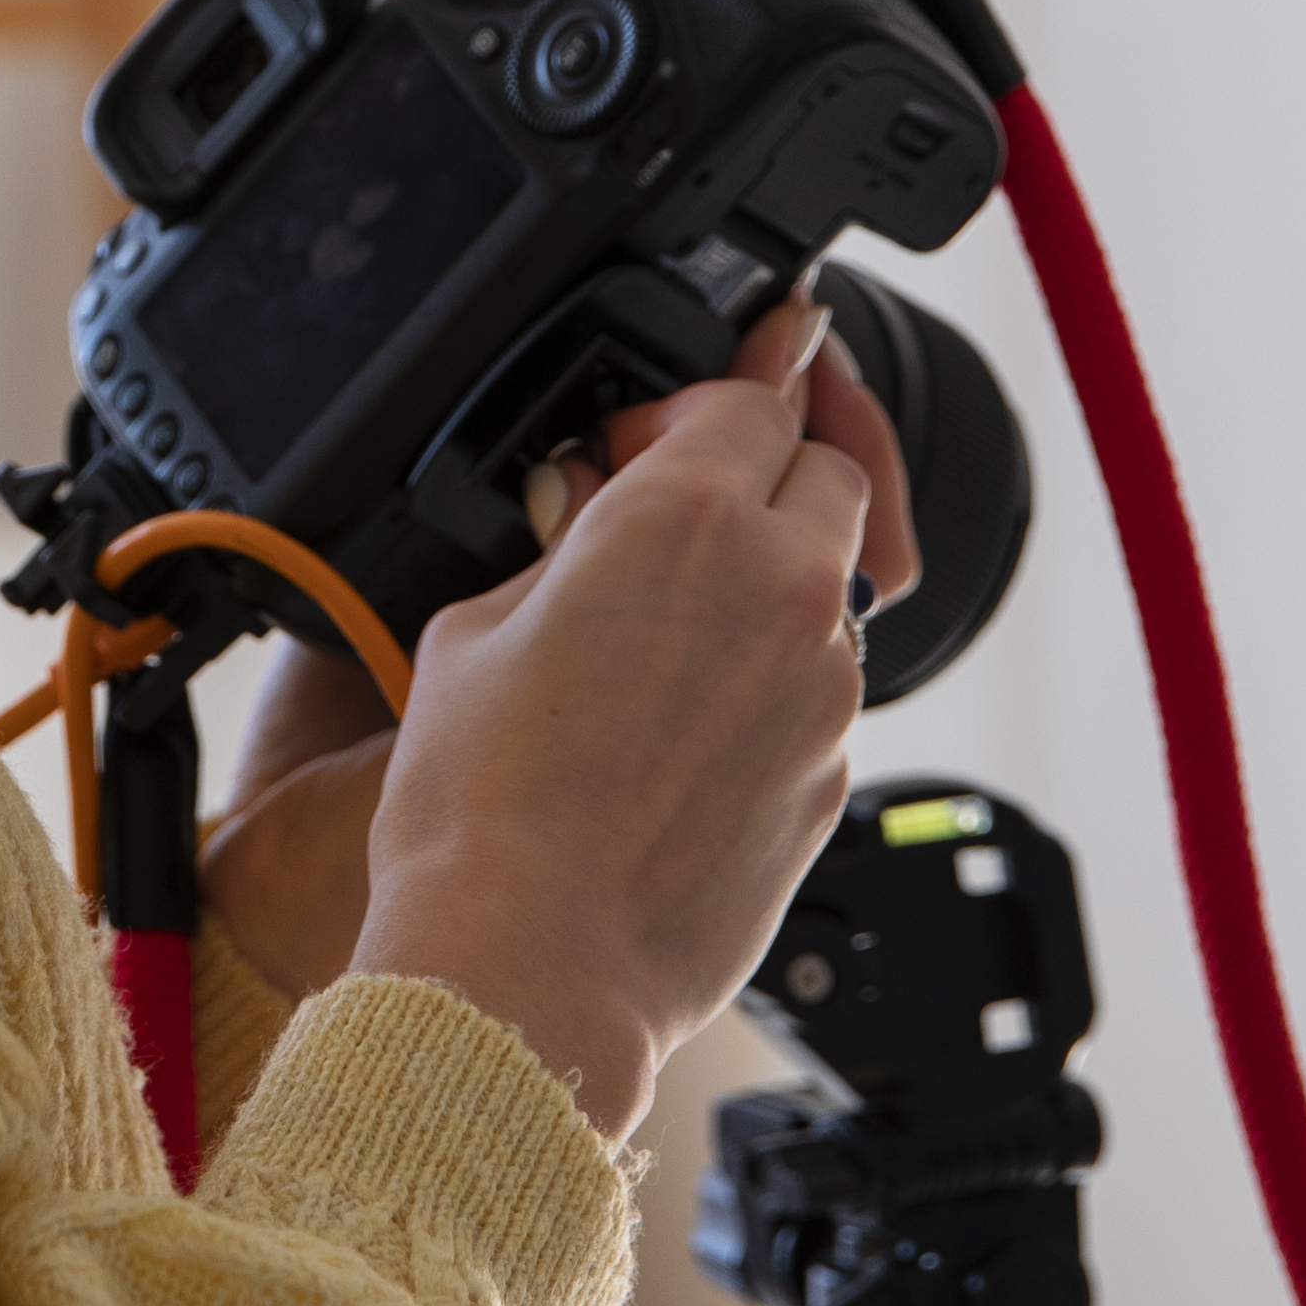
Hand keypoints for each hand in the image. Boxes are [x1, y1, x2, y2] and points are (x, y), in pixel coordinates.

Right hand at [341, 309, 879, 1142]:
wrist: (528, 970)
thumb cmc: (479, 811)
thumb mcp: (473, 627)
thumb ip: (557, 547)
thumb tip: (586, 522)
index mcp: (686, 519)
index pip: (756, 391)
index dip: (745, 366)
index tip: (768, 335)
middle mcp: (783, 591)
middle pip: (826, 472)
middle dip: (769, 462)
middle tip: (682, 493)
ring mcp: (823, 691)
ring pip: (831, 587)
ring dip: (771, 578)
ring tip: (666, 626)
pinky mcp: (832, 778)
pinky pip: (818, 690)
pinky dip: (769, 679)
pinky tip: (678, 723)